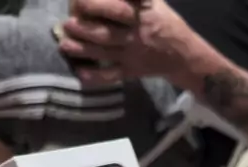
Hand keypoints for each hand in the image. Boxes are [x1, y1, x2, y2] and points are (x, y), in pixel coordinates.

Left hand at [60, 0, 186, 83]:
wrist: (183, 55)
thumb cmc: (165, 23)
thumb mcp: (156, 2)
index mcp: (141, 16)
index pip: (117, 10)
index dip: (98, 6)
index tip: (80, 2)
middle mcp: (135, 36)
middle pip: (106, 34)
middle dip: (85, 30)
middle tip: (67, 24)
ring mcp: (131, 56)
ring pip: (104, 54)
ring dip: (83, 51)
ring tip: (64, 45)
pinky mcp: (130, 72)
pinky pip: (111, 76)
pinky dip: (95, 77)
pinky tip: (80, 74)